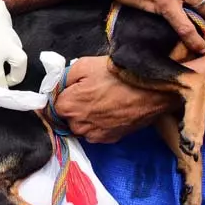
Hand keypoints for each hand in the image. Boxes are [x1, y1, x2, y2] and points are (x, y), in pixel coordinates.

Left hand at [0, 0, 27, 101]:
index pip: (0, 77)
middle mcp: (0, 34)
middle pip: (21, 61)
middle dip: (16, 74)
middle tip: (4, 78)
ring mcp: (3, 18)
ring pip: (16, 43)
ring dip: (8, 54)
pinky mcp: (2, 8)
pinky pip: (9, 27)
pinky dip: (2, 35)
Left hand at [52, 56, 174, 143]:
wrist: (151, 89)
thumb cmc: (116, 74)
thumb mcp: (84, 65)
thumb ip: (63, 77)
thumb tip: (57, 86)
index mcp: (68, 107)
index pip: (53, 105)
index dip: (62, 95)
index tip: (71, 88)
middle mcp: (78, 126)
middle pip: (67, 117)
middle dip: (74, 106)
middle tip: (90, 91)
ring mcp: (95, 135)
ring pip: (82, 126)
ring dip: (87, 116)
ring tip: (103, 100)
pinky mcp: (111, 139)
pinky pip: (97, 132)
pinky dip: (100, 123)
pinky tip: (111, 110)